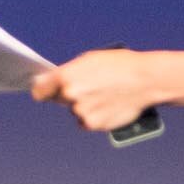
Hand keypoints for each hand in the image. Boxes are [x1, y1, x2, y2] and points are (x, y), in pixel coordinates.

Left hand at [29, 49, 156, 133]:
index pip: (39, 90)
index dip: (43, 90)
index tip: (45, 91)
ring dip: (84, 106)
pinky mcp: (93, 124)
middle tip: (89, 87)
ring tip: (104, 95)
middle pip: (59, 99)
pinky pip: (86, 122)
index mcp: (66, 76)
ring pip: (75, 110)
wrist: (144, 80)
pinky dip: (94, 116)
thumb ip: (69, 72)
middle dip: (69, 95)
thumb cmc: (119, 65)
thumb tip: (52, 82)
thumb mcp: (89, 60)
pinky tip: (107, 105)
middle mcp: (70, 95)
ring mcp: (81, 111)